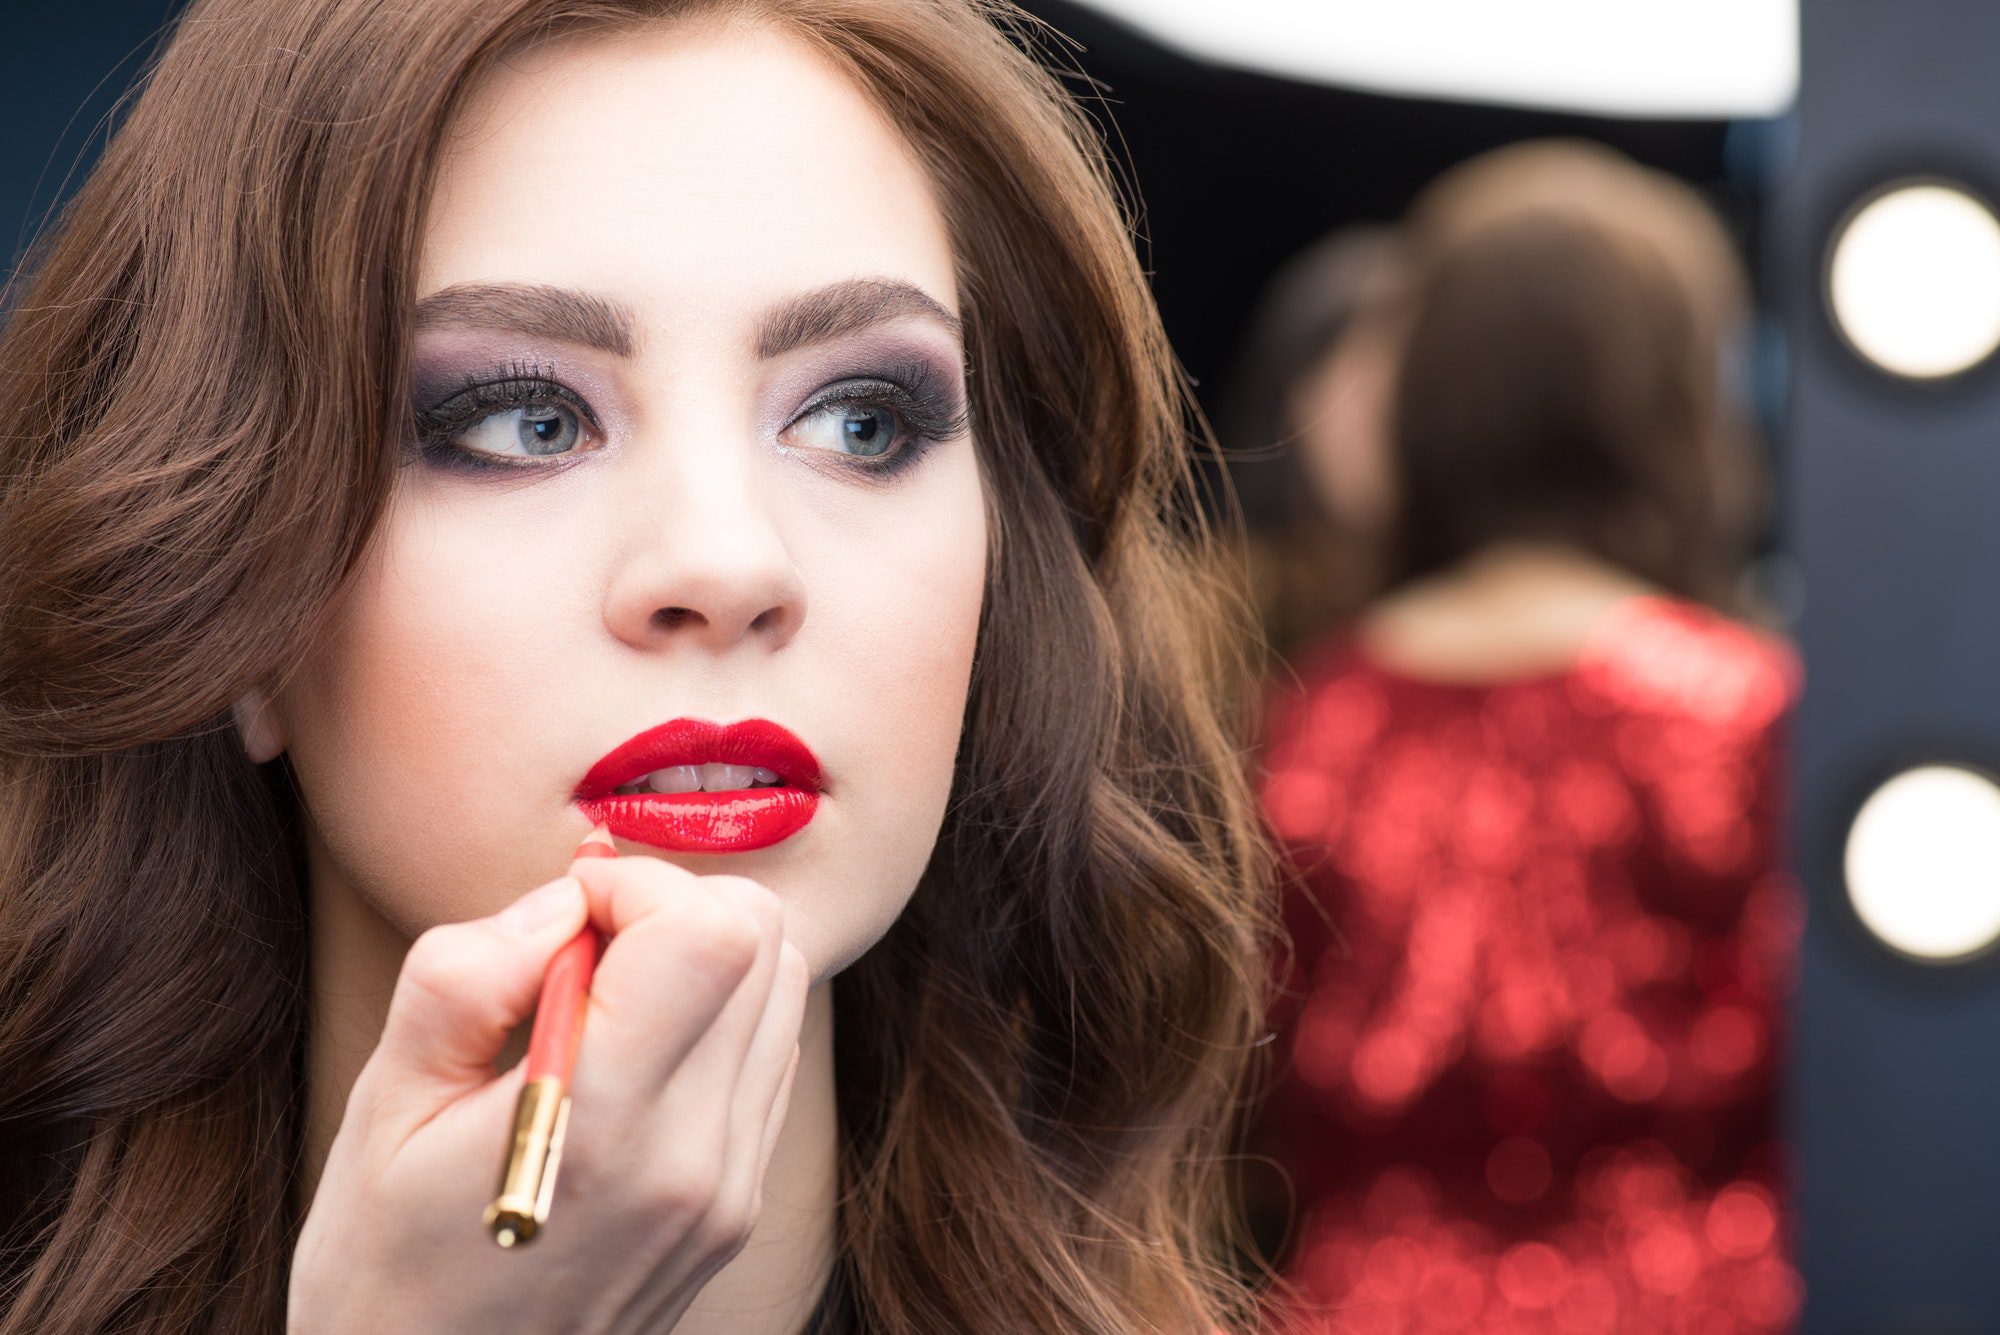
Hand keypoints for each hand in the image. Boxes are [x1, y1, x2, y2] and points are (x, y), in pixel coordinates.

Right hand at [289, 852, 809, 1333]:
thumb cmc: (385, 1272)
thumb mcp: (382, 1108)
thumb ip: (468, 976)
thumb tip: (564, 899)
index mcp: (602, 1124)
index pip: (712, 933)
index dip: (636, 884)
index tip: (562, 914)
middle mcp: (694, 1157)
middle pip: (766, 943)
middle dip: (672, 907)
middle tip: (578, 952)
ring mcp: (729, 1187)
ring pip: (783, 989)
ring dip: (701, 958)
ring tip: (599, 1005)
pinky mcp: (738, 1205)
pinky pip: (770, 1055)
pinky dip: (717, 1017)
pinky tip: (629, 1053)